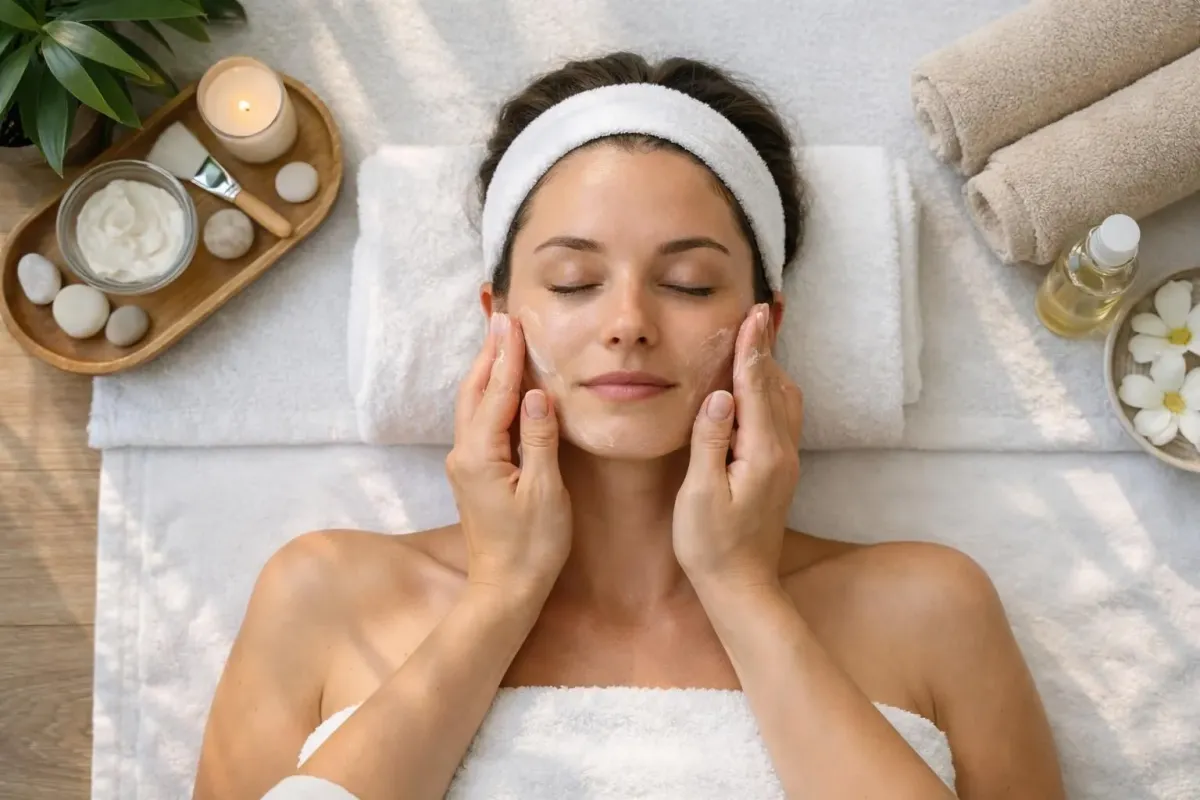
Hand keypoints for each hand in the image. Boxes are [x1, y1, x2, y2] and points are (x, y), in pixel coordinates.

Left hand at [446, 312, 572, 595]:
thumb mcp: (545, 492)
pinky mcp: (474, 473)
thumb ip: (540, 439)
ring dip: (487, 371)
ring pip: (472, 405)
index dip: (506, 355)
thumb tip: (537, 394)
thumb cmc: (531, 546)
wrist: (505, 589)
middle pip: (473, 391)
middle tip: (503, 318)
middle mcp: (464, 454)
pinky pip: (479, 422)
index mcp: (480, 455)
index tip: (512, 320)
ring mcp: (466, 464)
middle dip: (490, 354)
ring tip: (501, 340)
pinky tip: (503, 387)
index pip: (495, 393)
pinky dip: (490, 395)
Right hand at [673, 303, 803, 590]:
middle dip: (765, 348)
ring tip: (755, 338)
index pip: (757, 386)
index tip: (753, 312)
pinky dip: (770, 389)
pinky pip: (780, 416)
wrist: (741, 587)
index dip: (753, 347)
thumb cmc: (711, 546)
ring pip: (784, 400)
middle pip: (777, 386)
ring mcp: (785, 461)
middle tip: (755, 312)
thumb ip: (709, 442)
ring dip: (770, 367)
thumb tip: (718, 396)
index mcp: (763, 453)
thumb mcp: (700, 495)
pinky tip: (755, 385)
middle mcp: (782, 452)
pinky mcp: (779, 470)